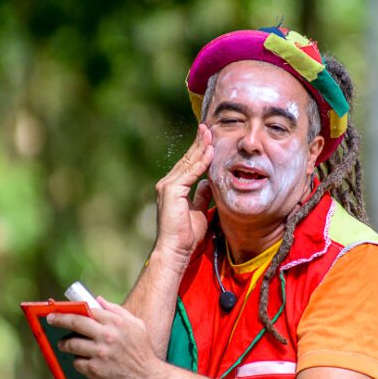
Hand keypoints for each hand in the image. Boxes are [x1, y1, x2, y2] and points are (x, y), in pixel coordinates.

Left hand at [48, 297, 160, 378]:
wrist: (147, 378)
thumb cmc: (142, 351)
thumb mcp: (136, 325)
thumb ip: (117, 311)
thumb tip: (98, 300)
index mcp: (117, 322)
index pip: (88, 311)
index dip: (71, 310)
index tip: (60, 310)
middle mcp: (107, 336)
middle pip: (75, 323)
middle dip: (59, 320)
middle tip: (51, 320)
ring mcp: (100, 353)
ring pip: (72, 344)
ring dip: (65, 344)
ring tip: (64, 345)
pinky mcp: (95, 370)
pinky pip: (77, 363)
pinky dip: (78, 362)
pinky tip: (83, 361)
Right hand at [154, 124, 213, 261]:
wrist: (175, 250)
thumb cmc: (186, 237)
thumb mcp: (198, 212)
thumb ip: (201, 197)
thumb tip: (207, 184)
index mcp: (174, 188)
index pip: (188, 165)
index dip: (198, 152)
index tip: (208, 139)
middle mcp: (167, 184)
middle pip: (187, 160)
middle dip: (199, 143)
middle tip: (208, 127)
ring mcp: (167, 186)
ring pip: (188, 163)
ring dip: (200, 147)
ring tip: (210, 133)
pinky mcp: (171, 190)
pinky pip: (190, 173)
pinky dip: (201, 162)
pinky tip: (210, 151)